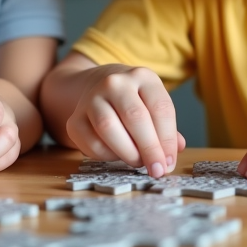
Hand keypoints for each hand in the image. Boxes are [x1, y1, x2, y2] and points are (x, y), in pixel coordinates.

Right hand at [65, 65, 185, 177]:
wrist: (95, 87)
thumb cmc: (133, 102)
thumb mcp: (153, 105)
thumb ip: (166, 128)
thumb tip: (172, 154)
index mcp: (142, 77)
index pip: (161, 108)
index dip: (167, 139)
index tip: (169, 162)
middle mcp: (116, 83)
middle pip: (135, 117)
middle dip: (149, 149)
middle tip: (157, 170)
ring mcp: (92, 98)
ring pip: (109, 128)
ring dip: (128, 152)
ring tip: (138, 162)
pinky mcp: (74, 118)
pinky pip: (91, 143)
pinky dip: (107, 156)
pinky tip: (117, 155)